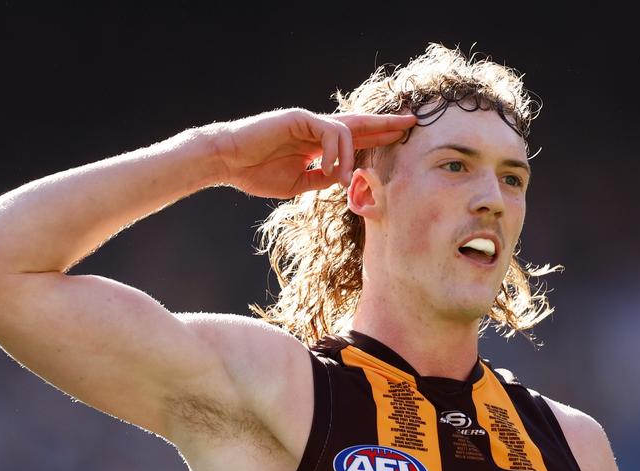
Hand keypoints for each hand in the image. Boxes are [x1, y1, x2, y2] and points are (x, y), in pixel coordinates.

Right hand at [208, 109, 415, 198]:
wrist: (227, 161)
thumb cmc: (256, 172)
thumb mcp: (298, 183)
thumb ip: (323, 178)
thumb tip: (346, 179)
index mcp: (316, 144)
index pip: (354, 139)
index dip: (377, 138)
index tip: (400, 137)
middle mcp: (315, 129)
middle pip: (359, 124)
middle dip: (385, 125)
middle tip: (412, 122)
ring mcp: (308, 121)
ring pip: (347, 131)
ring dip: (351, 158)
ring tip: (342, 179)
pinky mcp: (300, 117)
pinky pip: (331, 132)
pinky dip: (336, 151)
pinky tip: (329, 169)